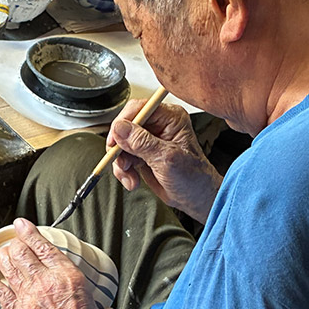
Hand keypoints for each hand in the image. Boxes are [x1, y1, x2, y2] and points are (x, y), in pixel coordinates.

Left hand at [0, 219, 120, 308]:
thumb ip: (99, 307)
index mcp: (70, 278)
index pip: (45, 247)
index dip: (31, 232)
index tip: (22, 224)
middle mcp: (46, 284)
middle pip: (22, 253)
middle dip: (16, 243)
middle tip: (16, 241)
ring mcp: (29, 300)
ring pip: (9, 268)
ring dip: (4, 257)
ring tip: (3, 252)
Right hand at [107, 101, 221, 223]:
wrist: (195, 199)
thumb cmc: (193, 178)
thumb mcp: (166, 159)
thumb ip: (142, 142)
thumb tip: (120, 128)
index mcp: (171, 118)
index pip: (139, 109)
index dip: (122, 123)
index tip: (114, 140)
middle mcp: (159, 125)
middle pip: (125, 126)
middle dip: (120, 148)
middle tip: (122, 163)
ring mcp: (149, 140)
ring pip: (121, 143)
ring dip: (121, 162)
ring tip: (130, 176)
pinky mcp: (142, 154)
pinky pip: (122, 157)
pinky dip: (123, 170)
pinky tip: (132, 180)